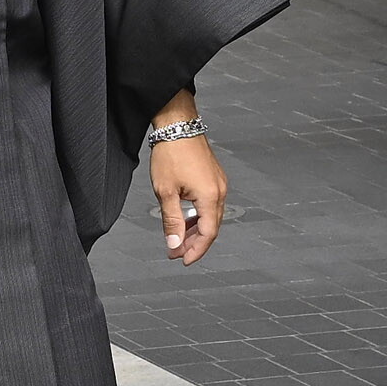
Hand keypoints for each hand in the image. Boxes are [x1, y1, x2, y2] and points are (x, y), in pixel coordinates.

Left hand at [149, 120, 227, 263]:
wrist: (177, 125)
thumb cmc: (171, 152)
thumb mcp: (166, 191)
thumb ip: (171, 220)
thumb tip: (174, 244)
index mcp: (211, 196)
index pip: (208, 233)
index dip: (196, 250)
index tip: (182, 260)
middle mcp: (220, 190)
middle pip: (211, 226)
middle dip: (194, 242)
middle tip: (175, 252)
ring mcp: (219, 183)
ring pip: (210, 215)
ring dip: (195, 229)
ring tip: (177, 237)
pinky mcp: (214, 177)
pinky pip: (209, 203)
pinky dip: (197, 215)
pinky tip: (184, 218)